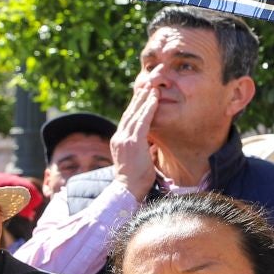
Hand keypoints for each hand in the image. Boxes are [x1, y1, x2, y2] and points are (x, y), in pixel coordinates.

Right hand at [112, 83, 159, 200]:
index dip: (135, 104)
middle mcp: (119, 137)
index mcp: (119, 140)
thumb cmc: (136, 179)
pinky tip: (154, 100)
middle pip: (129, 112)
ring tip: (153, 87)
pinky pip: (142, 122)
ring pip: (135, 114)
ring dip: (144, 99)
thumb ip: (143, 150)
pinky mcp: (132, 143)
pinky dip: (148, 109)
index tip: (143, 92)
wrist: (128, 190)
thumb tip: (152, 147)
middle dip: (139, 96)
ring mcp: (124, 139)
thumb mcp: (138, 160)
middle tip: (148, 83)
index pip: (127, 118)